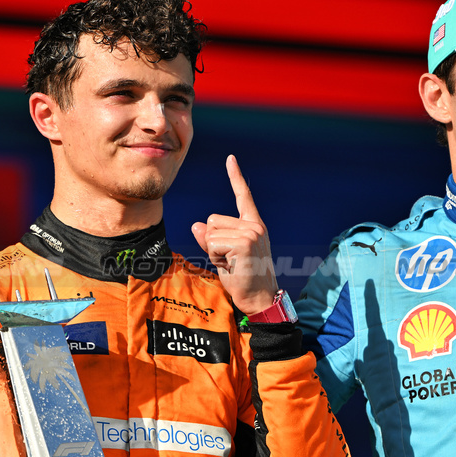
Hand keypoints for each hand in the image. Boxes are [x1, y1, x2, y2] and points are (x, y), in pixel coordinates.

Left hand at [191, 154, 278, 314]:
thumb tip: (196, 224)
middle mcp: (254, 225)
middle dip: (212, 242)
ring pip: (210, 233)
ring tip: (232, 264)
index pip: (243, 196)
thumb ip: (210, 239)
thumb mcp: (223, 256)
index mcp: (252, 225)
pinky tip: (232, 266)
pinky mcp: (245, 242)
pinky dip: (215, 257)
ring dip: (214, 252)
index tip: (230, 158)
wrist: (259, 298)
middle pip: (212, 220)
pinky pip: (212, 244)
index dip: (235, 177)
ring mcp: (251, 232)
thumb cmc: (242, 278)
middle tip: (230, 260)